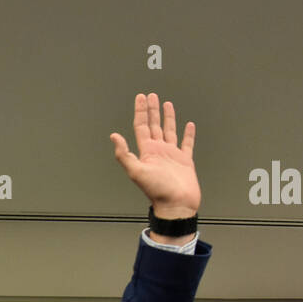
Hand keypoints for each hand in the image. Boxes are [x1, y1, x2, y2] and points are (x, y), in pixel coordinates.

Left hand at [110, 92, 199, 217]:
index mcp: (147, 152)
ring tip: (166, 104)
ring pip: (169, 131)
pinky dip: (188, 134)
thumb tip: (114, 137)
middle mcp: (159, 151)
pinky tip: (188, 125)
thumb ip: (124, 154)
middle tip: (151, 96)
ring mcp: (172, 155)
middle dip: (152, 110)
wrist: (176, 205)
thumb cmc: (157, 191)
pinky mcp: (185, 161)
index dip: (140, 111)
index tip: (140, 98)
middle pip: (154, 125)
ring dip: (167, 117)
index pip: (142, 126)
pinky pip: (187, 143)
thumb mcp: (136, 171)